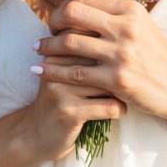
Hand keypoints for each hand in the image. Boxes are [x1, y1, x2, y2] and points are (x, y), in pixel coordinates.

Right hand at [23, 43, 125, 162]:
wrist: (35, 135)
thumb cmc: (59, 98)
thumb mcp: (63, 72)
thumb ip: (81, 52)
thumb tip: (116, 31)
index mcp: (55, 53)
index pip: (88, 37)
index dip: (109, 46)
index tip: (120, 60)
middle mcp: (56, 67)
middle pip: (101, 58)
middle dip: (120, 68)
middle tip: (131, 77)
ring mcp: (62, 90)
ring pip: (108, 82)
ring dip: (123, 90)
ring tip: (126, 94)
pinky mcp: (70, 112)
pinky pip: (109, 106)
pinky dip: (120, 109)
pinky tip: (119, 110)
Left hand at [35, 0, 166, 123]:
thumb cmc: (155, 56)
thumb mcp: (140, 26)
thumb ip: (112, 15)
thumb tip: (76, 6)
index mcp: (130, 9)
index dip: (63, 7)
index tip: (57, 19)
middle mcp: (126, 27)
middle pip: (73, 13)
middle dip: (52, 22)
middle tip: (45, 33)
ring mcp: (122, 54)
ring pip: (70, 43)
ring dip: (47, 47)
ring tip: (38, 50)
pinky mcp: (117, 80)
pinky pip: (74, 73)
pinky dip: (53, 71)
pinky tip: (41, 71)